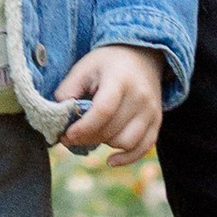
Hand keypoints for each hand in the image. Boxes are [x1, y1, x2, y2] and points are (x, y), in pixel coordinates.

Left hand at [52, 44, 164, 165]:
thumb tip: (59, 115)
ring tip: (92, 134)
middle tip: (70, 137)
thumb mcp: (85, 67)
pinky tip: (110, 160)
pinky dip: (127, 158)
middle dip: (88, 137)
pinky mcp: (157, 121)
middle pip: (113, 129)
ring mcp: (151, 110)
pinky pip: (144, 148)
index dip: (83, 127)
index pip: (103, 110)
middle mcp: (140, 96)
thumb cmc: (107, 63)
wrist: (142, 56)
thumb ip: (69, 89)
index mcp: (120, 80)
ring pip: (127, 142)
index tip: (66, 135)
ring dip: (105, 143)